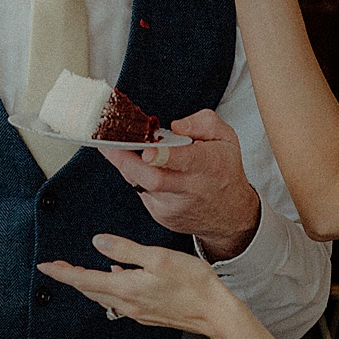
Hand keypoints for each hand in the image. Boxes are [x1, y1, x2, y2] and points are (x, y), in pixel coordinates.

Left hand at [38, 234, 230, 335]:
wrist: (215, 313)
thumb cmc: (192, 283)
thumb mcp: (157, 257)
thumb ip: (124, 250)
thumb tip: (97, 242)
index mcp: (126, 288)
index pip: (84, 280)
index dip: (62, 273)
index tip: (44, 267)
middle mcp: (127, 304)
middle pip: (90, 290)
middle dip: (71, 278)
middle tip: (56, 267)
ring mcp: (137, 312)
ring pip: (104, 297)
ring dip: (90, 284)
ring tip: (79, 273)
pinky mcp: (147, 314)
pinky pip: (120, 301)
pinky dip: (110, 289)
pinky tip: (117, 278)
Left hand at [106, 108, 260, 259]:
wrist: (230, 215)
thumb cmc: (224, 171)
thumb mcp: (226, 138)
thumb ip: (204, 122)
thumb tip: (175, 126)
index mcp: (209, 165)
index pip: (186, 161)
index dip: (163, 156)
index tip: (146, 151)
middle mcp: (191, 188)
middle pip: (154, 179)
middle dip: (126, 161)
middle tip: (107, 143)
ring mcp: (174, 206)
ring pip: (141, 185)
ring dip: (125, 164)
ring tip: (113, 146)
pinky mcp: (162, 215)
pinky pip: (141, 192)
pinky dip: (136, 176)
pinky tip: (138, 165)